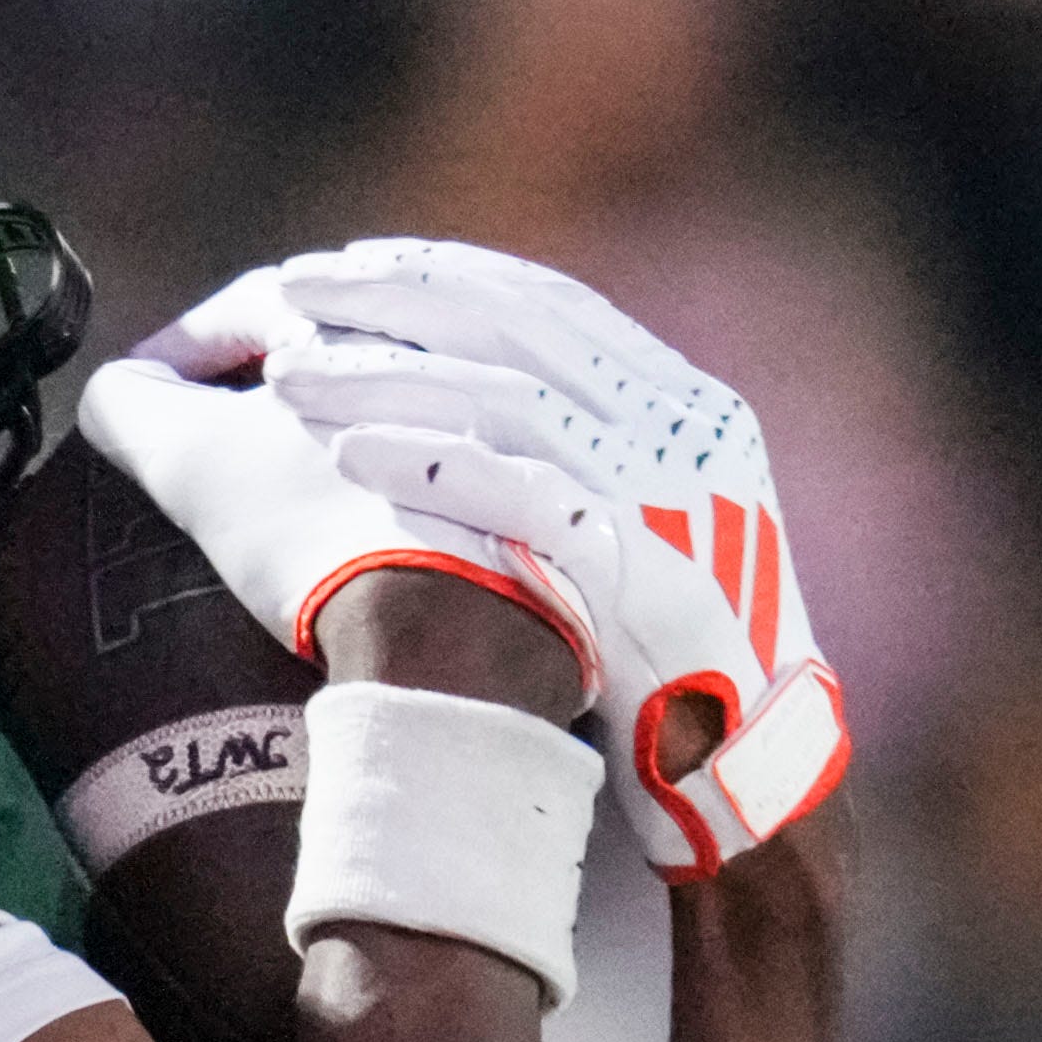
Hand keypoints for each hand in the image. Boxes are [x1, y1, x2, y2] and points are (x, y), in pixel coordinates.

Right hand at [77, 268, 593, 686]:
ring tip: (329, 433)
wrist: (454, 625)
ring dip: (379, 386)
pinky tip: (430, 473)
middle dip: (288, 351)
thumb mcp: (192, 462)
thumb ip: (130, 407)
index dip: (190, 345)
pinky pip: (510, 424)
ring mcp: (519, 389)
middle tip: (239, 398)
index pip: (256, 304)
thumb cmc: (313, 533)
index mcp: (355, 313)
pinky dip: (457, 435)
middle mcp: (447, 329)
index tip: (149, 388)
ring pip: (441, 360)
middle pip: (356, 319)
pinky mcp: (566, 458)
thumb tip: (113, 391)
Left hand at [261, 239, 853, 883]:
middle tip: (292, 290)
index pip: (554, 305)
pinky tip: (342, 450)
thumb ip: (594, 462)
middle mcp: (686, 433)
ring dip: (386, 376)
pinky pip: (510, 488)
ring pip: (501, 396)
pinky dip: (422, 459)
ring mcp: (666, 495)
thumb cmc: (683, 665)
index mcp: (694, 409)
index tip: (354, 268)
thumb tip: (482, 403)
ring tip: (286, 376)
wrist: (755, 774)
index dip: (446, 274)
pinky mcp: (637, 564)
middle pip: (516, 329)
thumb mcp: (661, 534)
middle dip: (394, 302)